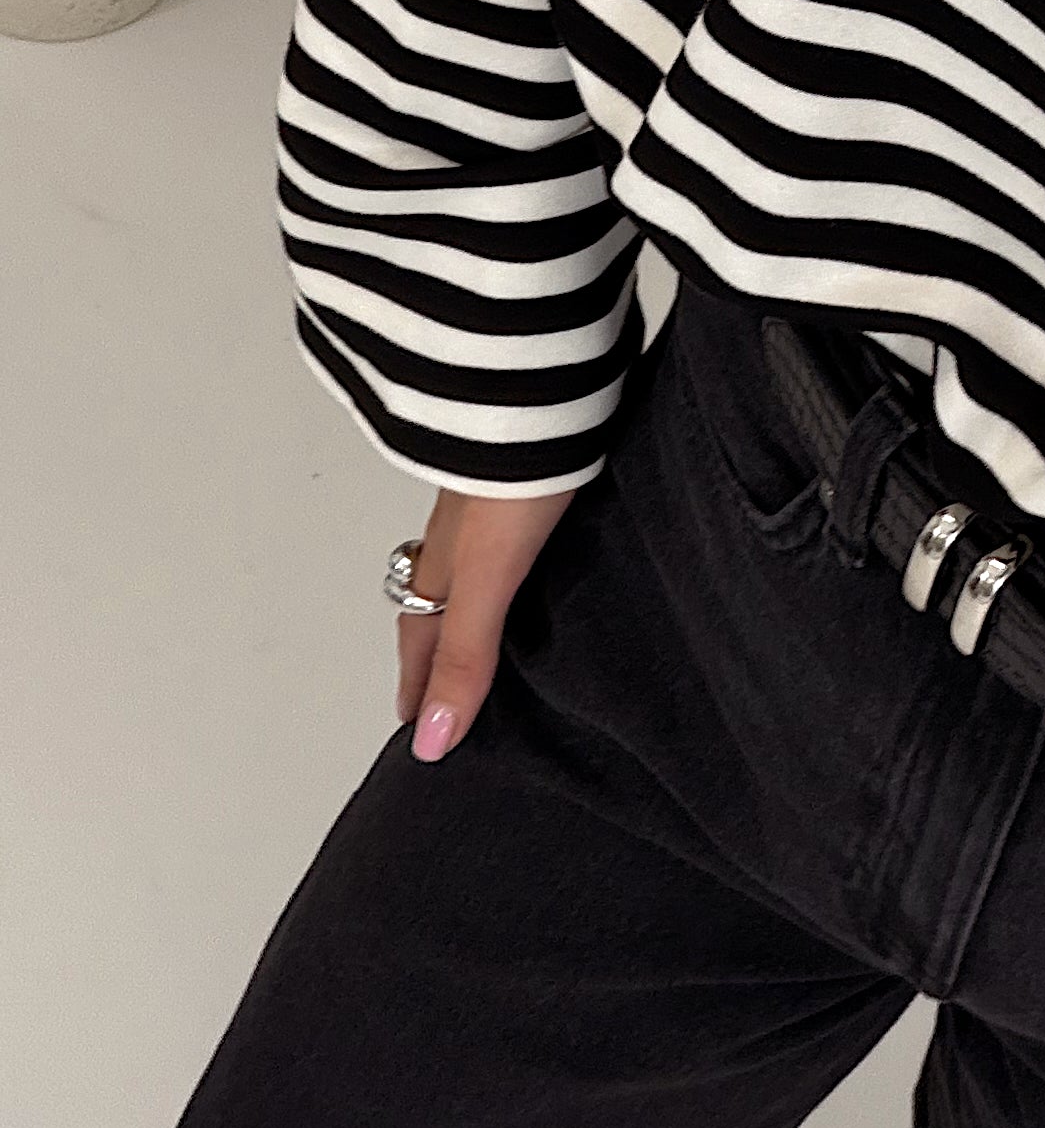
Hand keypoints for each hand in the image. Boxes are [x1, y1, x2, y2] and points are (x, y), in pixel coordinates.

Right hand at [394, 483, 579, 761]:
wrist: (548, 391)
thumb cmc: (516, 476)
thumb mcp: (488, 578)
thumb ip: (465, 650)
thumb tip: (435, 736)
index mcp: (448, 563)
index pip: (424, 636)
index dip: (421, 682)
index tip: (413, 723)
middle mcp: (462, 532)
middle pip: (438, 598)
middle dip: (438, 643)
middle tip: (440, 681)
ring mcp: (494, 498)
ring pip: (470, 560)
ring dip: (470, 595)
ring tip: (486, 624)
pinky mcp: (533, 469)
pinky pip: (509, 526)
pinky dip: (510, 553)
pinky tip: (539, 551)